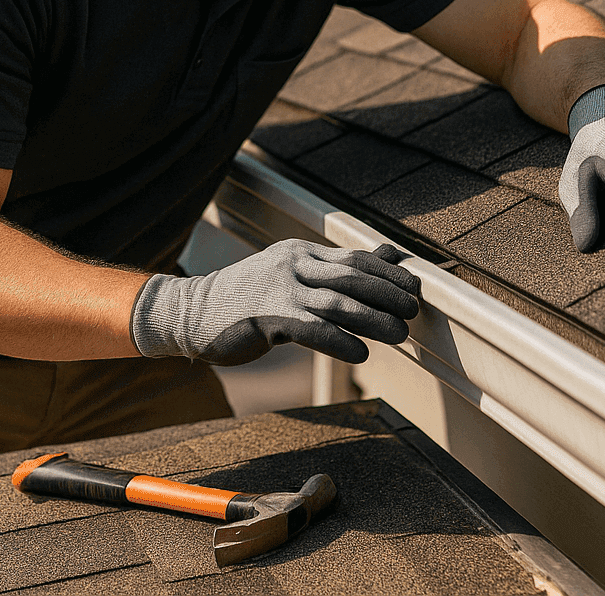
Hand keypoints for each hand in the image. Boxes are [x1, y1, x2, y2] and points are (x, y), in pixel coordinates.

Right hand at [130, 240, 420, 365]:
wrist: (190, 313)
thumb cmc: (246, 298)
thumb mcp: (291, 274)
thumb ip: (337, 268)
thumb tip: (389, 255)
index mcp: (300, 252)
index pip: (356, 258)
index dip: (390, 274)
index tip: (414, 288)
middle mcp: (292, 265)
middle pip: (353, 276)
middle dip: (389, 293)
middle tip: (413, 310)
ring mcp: (279, 291)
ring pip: (338, 302)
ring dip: (373, 319)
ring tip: (399, 334)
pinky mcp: (266, 318)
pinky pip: (311, 329)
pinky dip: (340, 341)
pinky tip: (361, 353)